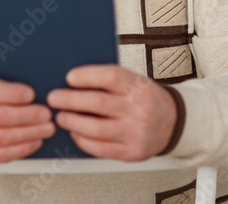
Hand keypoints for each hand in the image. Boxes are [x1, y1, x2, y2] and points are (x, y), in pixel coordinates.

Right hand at [0, 73, 55, 163]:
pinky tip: (36, 141)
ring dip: (29, 133)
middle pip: (0, 117)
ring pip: (2, 137)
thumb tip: (37, 84)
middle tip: (47, 114)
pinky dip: (22, 149)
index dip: (12, 94)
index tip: (32, 94)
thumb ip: (7, 82)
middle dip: (27, 116)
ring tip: (47, 128)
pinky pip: (1, 154)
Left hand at [46, 64, 176, 161]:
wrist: (173, 123)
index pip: (110, 76)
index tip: (69, 77)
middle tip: (54, 98)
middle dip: (70, 100)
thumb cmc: (145, 99)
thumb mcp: (135, 82)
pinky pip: (100, 148)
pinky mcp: (131, 152)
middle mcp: (138, 109)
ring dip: (72, 122)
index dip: (87, 76)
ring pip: (96, 128)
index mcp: (139, 86)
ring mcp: (135, 132)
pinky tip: (75, 133)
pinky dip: (82, 140)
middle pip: (98, 103)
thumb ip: (110, 81)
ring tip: (61, 116)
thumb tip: (73, 81)